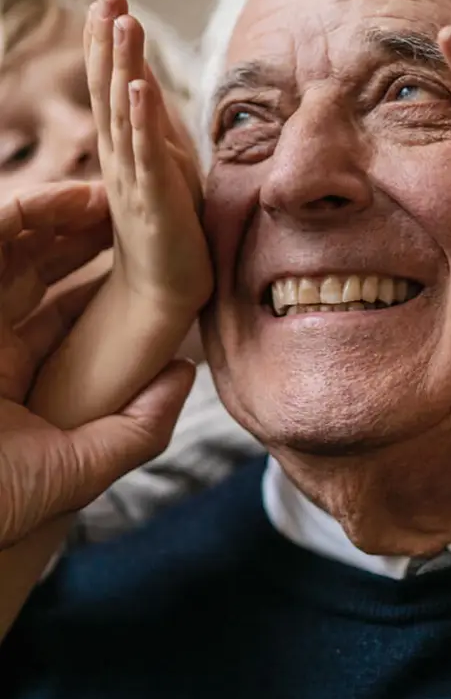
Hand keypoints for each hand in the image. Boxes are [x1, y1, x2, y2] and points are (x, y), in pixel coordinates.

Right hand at [0, 182, 194, 546]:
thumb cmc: (9, 504)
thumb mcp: (87, 463)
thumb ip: (141, 424)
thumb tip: (186, 372)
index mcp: (24, 370)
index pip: (68, 307)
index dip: (105, 274)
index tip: (147, 251)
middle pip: (40, 267)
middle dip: (83, 233)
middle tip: (131, 207)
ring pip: (13, 248)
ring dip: (56, 214)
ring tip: (108, 193)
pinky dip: (21, 216)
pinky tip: (66, 199)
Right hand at [85, 0, 212, 316]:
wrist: (165, 291)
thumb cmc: (169, 231)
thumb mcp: (163, 169)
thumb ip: (153, 130)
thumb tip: (147, 87)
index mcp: (126, 150)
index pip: (112, 88)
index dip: (109, 44)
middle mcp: (122, 159)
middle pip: (109, 91)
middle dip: (108, 41)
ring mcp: (135, 179)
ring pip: (124, 114)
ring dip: (122, 66)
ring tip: (122, 21)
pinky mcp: (156, 201)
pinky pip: (147, 155)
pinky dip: (141, 120)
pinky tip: (136, 87)